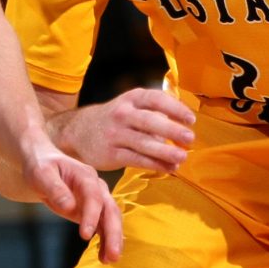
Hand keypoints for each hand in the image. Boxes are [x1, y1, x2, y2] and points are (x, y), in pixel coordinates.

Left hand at [21, 137, 122, 262]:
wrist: (43, 164)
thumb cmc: (41, 166)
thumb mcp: (41, 174)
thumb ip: (55, 189)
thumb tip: (69, 207)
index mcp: (85, 175)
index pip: (93, 196)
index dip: (91, 215)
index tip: (85, 236)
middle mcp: (96, 187)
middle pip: (110, 210)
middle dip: (113, 233)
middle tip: (112, 254)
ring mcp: (96, 199)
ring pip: (110, 220)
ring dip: (112, 240)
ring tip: (109, 260)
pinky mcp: (92, 211)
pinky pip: (102, 226)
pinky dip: (104, 241)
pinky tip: (103, 257)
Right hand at [51, 87, 196, 172]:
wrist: (77, 131)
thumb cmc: (113, 120)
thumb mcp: (130, 107)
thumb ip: (154, 116)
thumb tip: (182, 131)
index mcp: (131, 99)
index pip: (155, 99)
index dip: (174, 108)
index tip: (191, 119)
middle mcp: (122, 114)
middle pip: (150, 122)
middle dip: (171, 130)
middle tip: (190, 138)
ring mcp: (115, 134)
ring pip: (144, 143)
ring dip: (165, 152)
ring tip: (182, 157)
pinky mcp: (111, 154)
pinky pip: (136, 160)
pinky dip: (154, 164)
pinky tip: (168, 168)